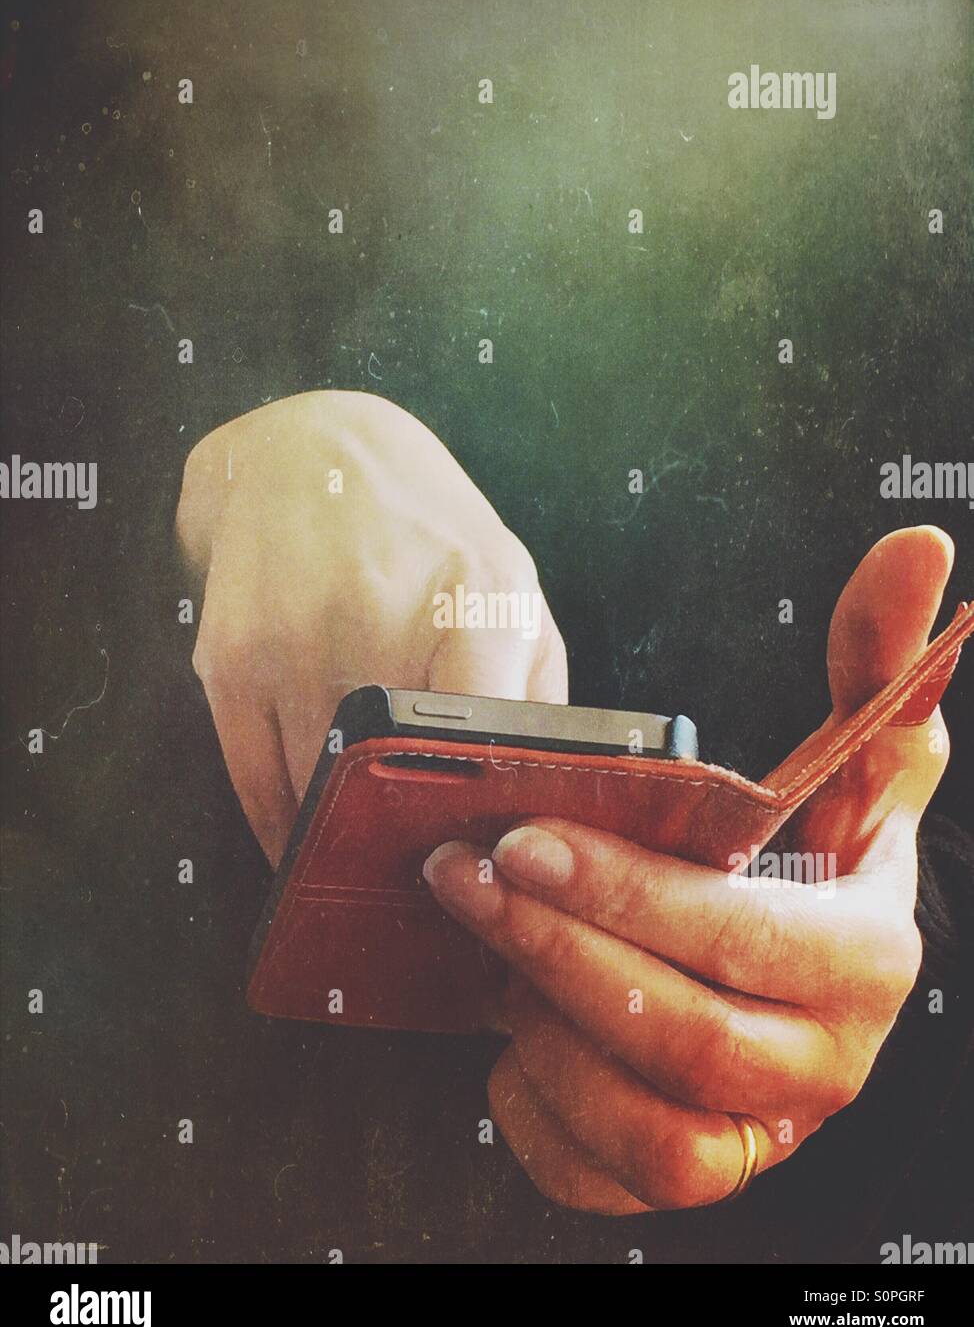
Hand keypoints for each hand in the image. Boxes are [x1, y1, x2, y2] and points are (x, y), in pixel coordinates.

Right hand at [176, 390, 566, 864]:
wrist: (306, 455)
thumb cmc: (429, 536)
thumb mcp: (512, 587)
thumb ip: (539, 692)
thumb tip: (540, 801)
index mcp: (477, 597)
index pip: (484, 736)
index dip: (482, 812)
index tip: (485, 856)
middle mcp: (378, 617)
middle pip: (393, 785)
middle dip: (410, 842)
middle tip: (427, 872)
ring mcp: (293, 642)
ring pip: (319, 798)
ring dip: (346, 838)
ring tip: (370, 849)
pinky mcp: (229, 662)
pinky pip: (254, 788)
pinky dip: (287, 826)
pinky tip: (314, 832)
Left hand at [423, 526, 954, 1213]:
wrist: (778, 961)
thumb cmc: (800, 852)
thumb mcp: (843, 754)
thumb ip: (875, 659)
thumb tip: (914, 546)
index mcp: (870, 956)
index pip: (752, 940)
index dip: (633, 895)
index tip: (528, 835)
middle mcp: (830, 1064)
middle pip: (687, 1037)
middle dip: (557, 951)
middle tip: (467, 874)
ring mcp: (764, 1136)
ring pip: (651, 1129)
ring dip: (548, 1032)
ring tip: (493, 947)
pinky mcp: (693, 1174)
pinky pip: (606, 1178)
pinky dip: (541, 1115)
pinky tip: (511, 1036)